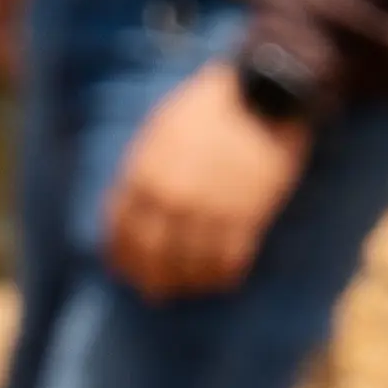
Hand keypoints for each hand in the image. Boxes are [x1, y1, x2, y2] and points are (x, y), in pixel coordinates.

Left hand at [102, 73, 305, 298]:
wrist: (265, 95)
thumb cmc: (212, 104)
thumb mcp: (162, 128)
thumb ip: (145, 167)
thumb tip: (134, 202)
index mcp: (144, 175)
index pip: (121, 233)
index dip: (123, 257)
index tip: (127, 270)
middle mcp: (171, 200)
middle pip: (153, 258)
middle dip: (154, 280)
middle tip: (160, 292)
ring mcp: (208, 211)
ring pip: (191, 266)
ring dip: (192, 281)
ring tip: (196, 284)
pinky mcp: (245, 218)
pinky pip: (228, 262)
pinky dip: (224, 274)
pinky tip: (226, 275)